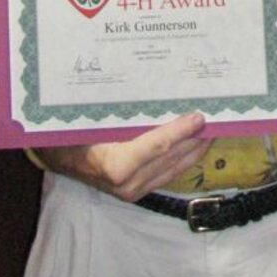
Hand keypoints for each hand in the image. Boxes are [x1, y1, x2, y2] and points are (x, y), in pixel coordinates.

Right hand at [36, 112, 210, 200]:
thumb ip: (114, 112)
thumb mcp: (87, 120)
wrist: (57, 160)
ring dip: (197, 148)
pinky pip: (170, 173)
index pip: (156, 145)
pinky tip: (198, 142)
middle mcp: (127, 183)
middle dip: (197, 137)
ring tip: (216, 126)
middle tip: (218, 115)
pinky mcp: (139, 191)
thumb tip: (143, 84)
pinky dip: (187, 157)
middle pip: (172, 157)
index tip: (199, 115)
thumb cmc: (70, 134)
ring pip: (176, 168)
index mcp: (114, 164)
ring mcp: (134, 190)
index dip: (180, 130)